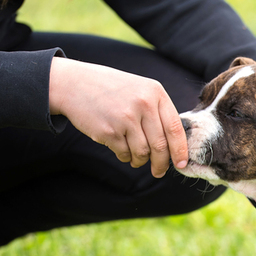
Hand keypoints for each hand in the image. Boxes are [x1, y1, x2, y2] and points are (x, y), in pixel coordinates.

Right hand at [49, 57, 187, 177]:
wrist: (73, 84)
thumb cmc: (112, 90)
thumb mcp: (141, 90)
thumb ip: (158, 112)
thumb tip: (177, 145)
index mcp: (155, 93)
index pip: (176, 129)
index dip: (181, 150)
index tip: (182, 164)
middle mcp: (143, 104)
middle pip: (160, 146)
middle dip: (161, 164)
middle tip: (159, 171)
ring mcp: (125, 118)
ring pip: (143, 153)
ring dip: (141, 161)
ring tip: (137, 159)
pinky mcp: (108, 131)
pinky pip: (125, 153)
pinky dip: (125, 157)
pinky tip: (122, 150)